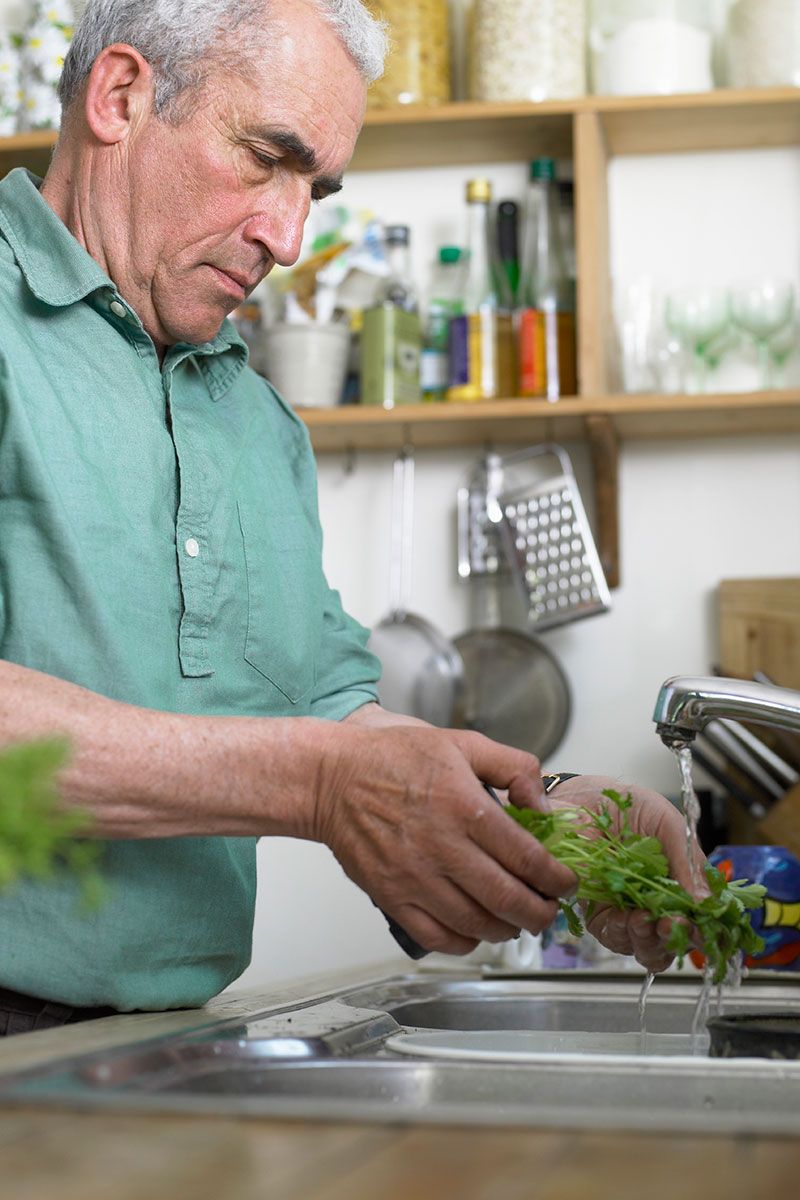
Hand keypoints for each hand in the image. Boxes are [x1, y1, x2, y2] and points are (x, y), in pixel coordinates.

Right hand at [313, 721, 576, 955]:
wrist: (332, 779)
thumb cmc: (394, 758)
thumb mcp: (462, 742)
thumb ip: (512, 766)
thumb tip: (541, 804)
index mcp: (465, 806)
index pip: (527, 857)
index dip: (556, 879)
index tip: (566, 883)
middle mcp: (443, 847)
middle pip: (508, 900)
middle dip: (540, 912)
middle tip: (549, 910)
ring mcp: (415, 877)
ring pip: (476, 924)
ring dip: (506, 929)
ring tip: (516, 919)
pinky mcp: (392, 897)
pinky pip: (438, 936)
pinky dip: (465, 942)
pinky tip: (475, 931)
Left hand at [546, 775, 707, 973]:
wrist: (585, 798)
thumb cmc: (630, 807)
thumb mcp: (668, 826)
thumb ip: (688, 863)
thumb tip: (705, 903)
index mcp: (681, 886)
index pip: (699, 922)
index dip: (702, 932)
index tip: (700, 928)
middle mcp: (657, 904)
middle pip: (673, 942)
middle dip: (673, 938)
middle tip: (670, 922)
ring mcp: (628, 912)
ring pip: (645, 947)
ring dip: (648, 939)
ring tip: (643, 918)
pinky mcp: (599, 914)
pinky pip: (613, 936)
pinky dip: (620, 932)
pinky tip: (622, 916)